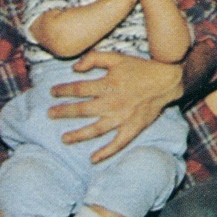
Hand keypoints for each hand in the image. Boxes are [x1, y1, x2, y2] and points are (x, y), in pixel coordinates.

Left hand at [48, 51, 183, 163]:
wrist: (166, 81)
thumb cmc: (140, 68)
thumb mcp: (116, 57)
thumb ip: (94, 58)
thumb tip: (74, 68)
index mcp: (107, 85)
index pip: (78, 89)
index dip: (63, 90)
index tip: (52, 92)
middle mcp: (112, 103)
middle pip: (82, 110)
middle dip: (64, 112)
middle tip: (50, 115)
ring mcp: (121, 118)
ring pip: (95, 129)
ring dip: (78, 135)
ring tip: (64, 139)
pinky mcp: (132, 129)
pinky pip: (117, 144)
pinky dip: (105, 152)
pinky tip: (93, 159)